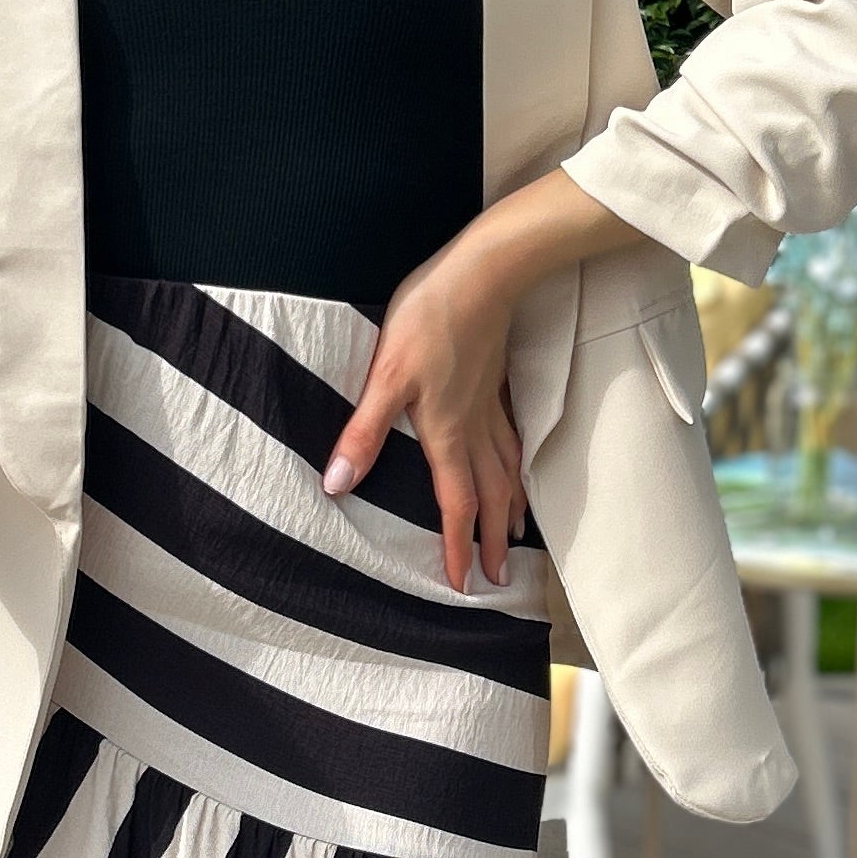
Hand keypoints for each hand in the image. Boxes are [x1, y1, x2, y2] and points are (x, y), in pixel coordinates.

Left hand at [320, 169, 648, 593]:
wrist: (483, 272)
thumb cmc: (430, 319)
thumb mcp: (384, 377)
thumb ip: (363, 434)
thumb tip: (338, 486)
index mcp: (447, 433)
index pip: (455, 504)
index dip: (457, 547)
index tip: (465, 585)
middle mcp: (475, 428)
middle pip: (490, 496)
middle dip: (492, 542)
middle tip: (500, 579)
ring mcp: (491, 404)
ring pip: (508, 469)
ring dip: (511, 507)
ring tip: (515, 534)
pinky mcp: (496, 381)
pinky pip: (512, 440)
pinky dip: (518, 465)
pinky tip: (517, 464)